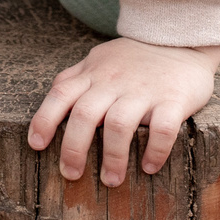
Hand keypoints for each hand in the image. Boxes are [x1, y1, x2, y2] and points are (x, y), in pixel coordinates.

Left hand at [27, 36, 219, 185]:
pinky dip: (154, 151)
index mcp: (94, 73)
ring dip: (112, 158)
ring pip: (119, 125)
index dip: (44, 119)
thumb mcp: (100, 59)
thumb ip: (76, 76)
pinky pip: (162, 130)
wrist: (182, 40)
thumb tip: (52, 96)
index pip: (60, 94)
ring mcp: (144, 90)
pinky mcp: (173, 99)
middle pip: (85, 115)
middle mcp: (114, 81)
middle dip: (73, 149)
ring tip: (111, 180)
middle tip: (71, 174)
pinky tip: (149, 167)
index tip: (36, 145)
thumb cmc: (135, 58)